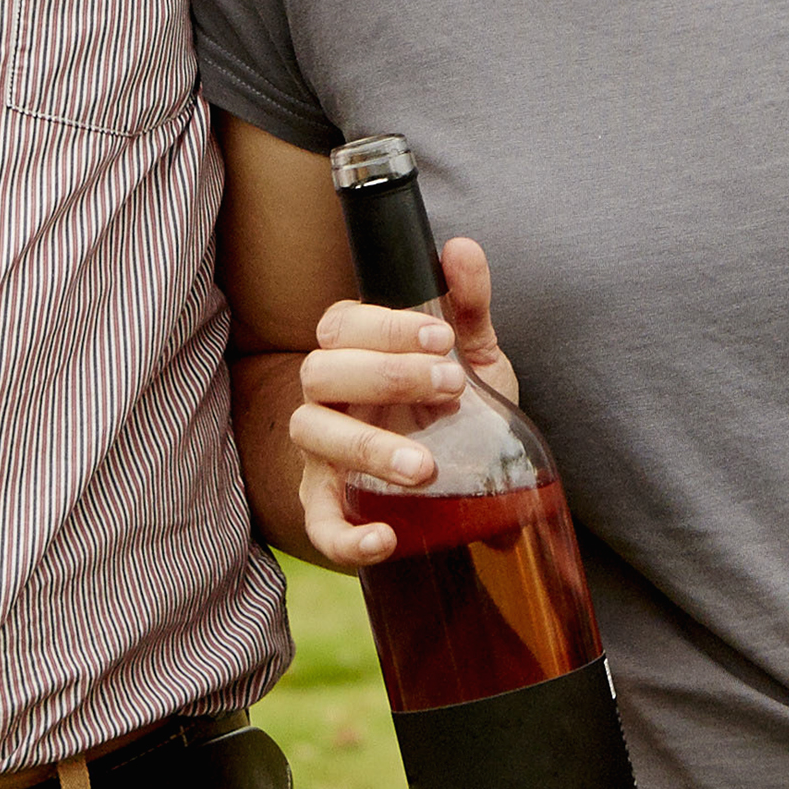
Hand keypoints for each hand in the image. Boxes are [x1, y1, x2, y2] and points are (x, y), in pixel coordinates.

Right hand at [277, 236, 516, 573]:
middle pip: (319, 373)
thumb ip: (468, 305)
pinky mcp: (332, 509)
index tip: (444, 339)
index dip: (385, 328)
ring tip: (428, 467)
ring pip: (314, 438)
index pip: (340, 325)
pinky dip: (346, 535)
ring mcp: (322, 456)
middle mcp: (328, 401)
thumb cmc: (457, 405)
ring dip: (369, 449)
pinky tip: (386, 539)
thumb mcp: (474, 355)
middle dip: (384, 376)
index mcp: (355, 356)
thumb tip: (461, 249)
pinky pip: (319, 524)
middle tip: (452, 387)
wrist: (471, 475)